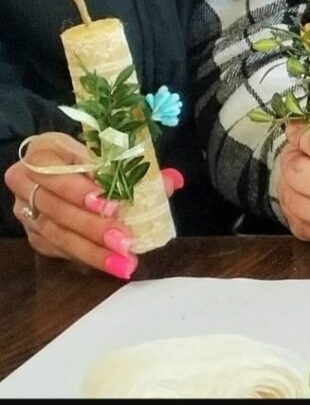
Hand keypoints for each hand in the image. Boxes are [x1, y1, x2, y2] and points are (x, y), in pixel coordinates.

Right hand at [4, 132, 182, 278]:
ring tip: (124, 261)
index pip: (53, 172)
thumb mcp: (105, 154)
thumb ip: (136, 168)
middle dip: (93, 228)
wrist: (58, 169)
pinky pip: (59, 250)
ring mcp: (27, 212)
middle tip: (125, 241)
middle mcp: (26, 183)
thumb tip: (174, 180)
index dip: (78, 190)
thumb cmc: (86, 158)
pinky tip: (112, 265)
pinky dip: (87, 258)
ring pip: (57, 235)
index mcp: (43, 154)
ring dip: (93, 251)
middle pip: (57, 209)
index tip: (109, 205)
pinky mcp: (35, 235)